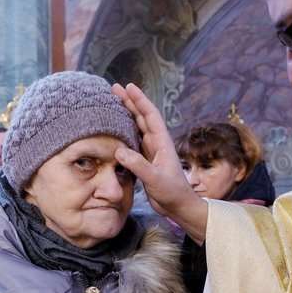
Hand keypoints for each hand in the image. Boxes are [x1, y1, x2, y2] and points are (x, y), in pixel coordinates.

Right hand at [112, 83, 207, 243]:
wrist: (178, 206)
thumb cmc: (172, 192)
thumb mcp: (155, 178)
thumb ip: (138, 165)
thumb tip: (119, 150)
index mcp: (162, 142)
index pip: (150, 115)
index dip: (140, 100)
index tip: (129, 86)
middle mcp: (156, 143)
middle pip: (141, 117)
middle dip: (130, 102)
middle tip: (114, 88)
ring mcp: (150, 152)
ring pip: (136, 127)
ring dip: (126, 115)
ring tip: (112, 103)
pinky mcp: (144, 161)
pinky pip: (132, 142)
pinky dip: (123, 133)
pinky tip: (114, 129)